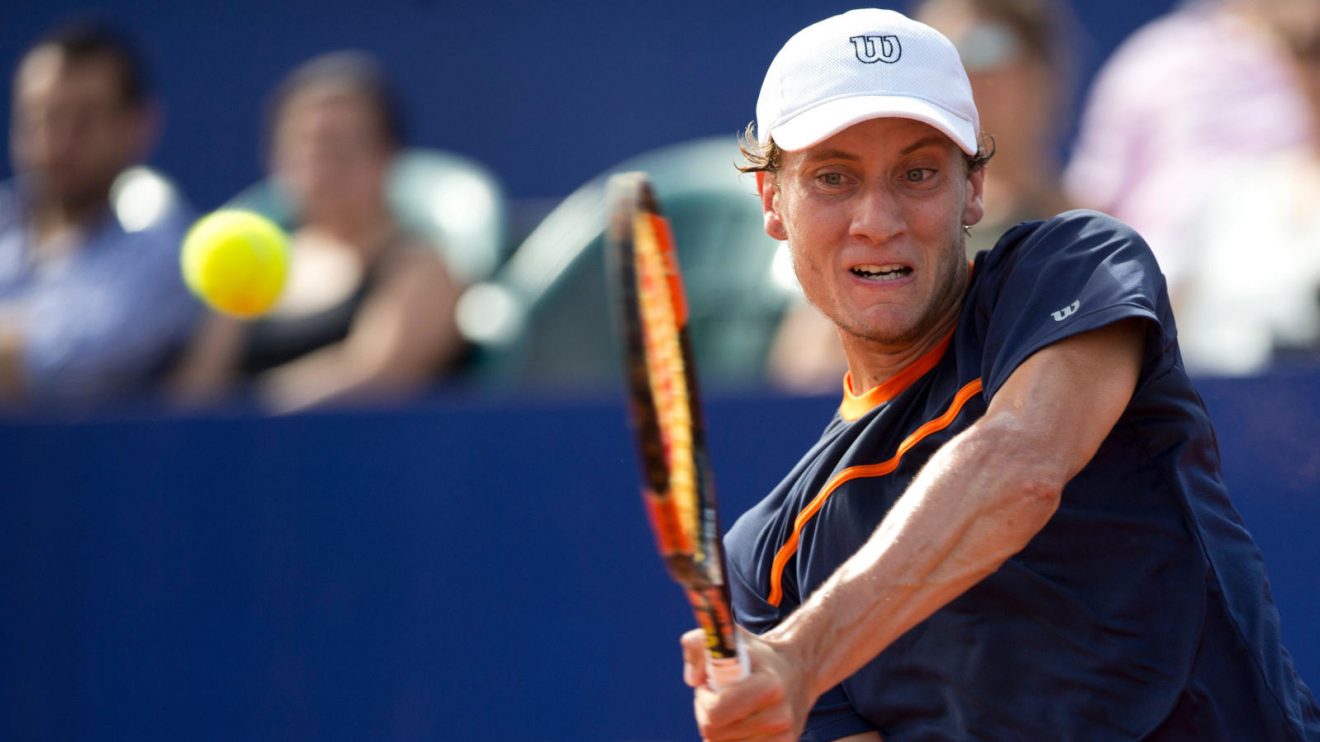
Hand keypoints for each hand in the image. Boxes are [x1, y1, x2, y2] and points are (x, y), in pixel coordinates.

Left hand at [682, 628, 815, 740]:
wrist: (797, 671)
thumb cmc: (755, 656)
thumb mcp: (729, 638)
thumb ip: (698, 644)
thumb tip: (692, 679)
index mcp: (769, 686)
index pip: (715, 712)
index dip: (703, 700)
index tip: (708, 687)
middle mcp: (779, 717)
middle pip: (714, 733)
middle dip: (706, 715)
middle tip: (716, 698)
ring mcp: (782, 737)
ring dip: (718, 730)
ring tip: (731, 709)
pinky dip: (731, 741)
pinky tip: (739, 725)